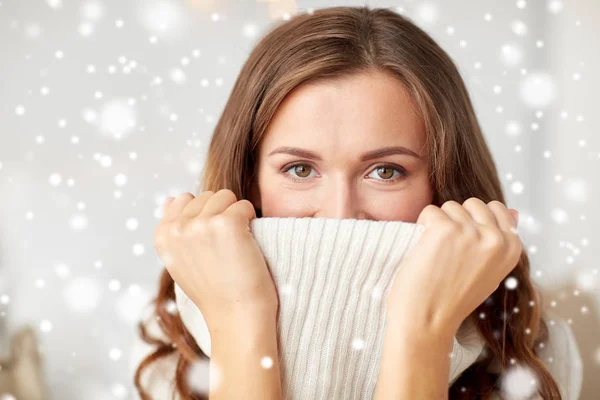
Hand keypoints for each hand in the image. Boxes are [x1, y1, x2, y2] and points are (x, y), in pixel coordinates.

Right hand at [153, 189, 277, 334]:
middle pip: (206, 196)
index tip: (211, 242)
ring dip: (236, 214)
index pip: (183, 200)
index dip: (204, 216)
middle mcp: (177, 228)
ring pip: (226, 196)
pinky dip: (251, 220)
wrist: (236, 317)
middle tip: (226, 247)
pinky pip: (244, 205)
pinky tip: (247, 244)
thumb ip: (174, 229)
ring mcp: (201, 224)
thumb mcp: (181, 261)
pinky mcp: (227, 223)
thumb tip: (169, 198)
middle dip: (220, 212)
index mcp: (162, 235)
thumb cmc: (214, 292)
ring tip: (236, 245)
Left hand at [386, 198, 521, 337]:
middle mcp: (496, 238)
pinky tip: (425, 251)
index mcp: (512, 248)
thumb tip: (514, 212)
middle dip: (457, 219)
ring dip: (439, 224)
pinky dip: (422, 227)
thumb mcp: (490, 271)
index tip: (464, 244)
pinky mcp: (444, 228)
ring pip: (450, 207)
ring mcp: (471, 231)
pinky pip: (430, 211)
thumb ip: (501, 242)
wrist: (427, 320)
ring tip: (437, 255)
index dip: (475, 221)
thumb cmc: (454, 298)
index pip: (498, 209)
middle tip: (448, 252)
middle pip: (473, 204)